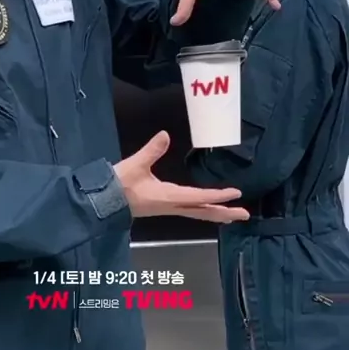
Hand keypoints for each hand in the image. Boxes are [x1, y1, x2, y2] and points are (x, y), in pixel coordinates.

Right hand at [113, 131, 248, 223]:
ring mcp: (169, 208)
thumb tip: (165, 135)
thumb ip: (151, 150)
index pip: (199, 198)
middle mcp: (173, 205)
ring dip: (216, 213)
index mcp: (169, 197)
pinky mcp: (164, 206)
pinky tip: (207, 208)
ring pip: (198, 214)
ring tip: (233, 214)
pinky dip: (204, 210)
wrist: (103, 201)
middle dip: (224, 213)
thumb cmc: (120, 184)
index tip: (235, 193)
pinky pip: (191, 211)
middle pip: (204, 212)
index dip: (218, 196)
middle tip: (245, 213)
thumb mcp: (135, 164)